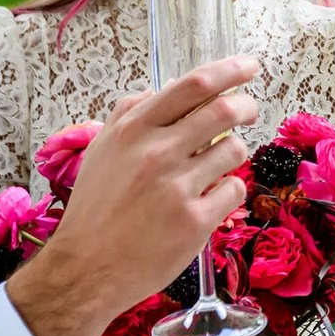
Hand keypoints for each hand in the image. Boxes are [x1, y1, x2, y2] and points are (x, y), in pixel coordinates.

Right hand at [9, 59, 258, 335]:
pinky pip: (234, 189)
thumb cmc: (95, 208)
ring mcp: (178, 187)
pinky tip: (209, 200)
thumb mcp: (101, 150)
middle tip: (248, 110)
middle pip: (224, 111)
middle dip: (246, 106)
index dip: (229, 71)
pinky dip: (228, 190)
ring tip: (214, 166)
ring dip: (233, 152)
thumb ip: (131, 114)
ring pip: (234, 150)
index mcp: (133, 129)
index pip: (193, 85)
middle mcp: (157, 152)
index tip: (248, 66)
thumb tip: (165, 87)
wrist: (85, 268)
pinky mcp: (195, 221)